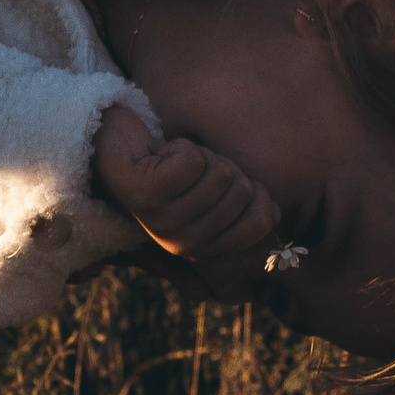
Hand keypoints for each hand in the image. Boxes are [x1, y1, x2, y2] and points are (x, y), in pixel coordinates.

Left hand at [92, 105, 280, 274]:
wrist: (117, 146)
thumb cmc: (170, 168)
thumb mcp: (212, 190)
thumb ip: (244, 206)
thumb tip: (276, 215)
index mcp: (203, 249)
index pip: (260, 221)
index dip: (253, 189)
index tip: (221, 180)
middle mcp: (184, 245)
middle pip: (242, 190)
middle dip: (223, 167)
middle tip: (189, 170)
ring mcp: (163, 222)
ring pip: (218, 173)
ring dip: (201, 155)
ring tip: (172, 162)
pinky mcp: (146, 195)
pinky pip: (192, 161)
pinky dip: (181, 146)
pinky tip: (158, 154)